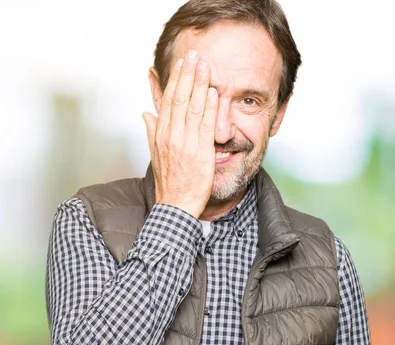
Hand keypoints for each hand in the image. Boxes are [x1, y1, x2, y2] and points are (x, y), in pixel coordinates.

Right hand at [142, 50, 217, 217]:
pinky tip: (213, 93)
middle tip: (194, 55)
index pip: (168, 101)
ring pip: (192, 108)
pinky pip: (204, 126)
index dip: (176, 80)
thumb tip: (146, 113)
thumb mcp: (155, 154)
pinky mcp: (200, 153)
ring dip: (199, 85)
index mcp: (161, 134)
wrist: (176, 205)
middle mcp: (171, 136)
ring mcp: (185, 143)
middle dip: (187, 75)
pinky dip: (208, 108)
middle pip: (179, 99)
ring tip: (204, 66)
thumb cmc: (169, 182)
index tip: (182, 64)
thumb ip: (151, 131)